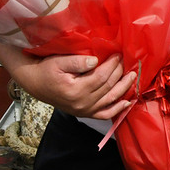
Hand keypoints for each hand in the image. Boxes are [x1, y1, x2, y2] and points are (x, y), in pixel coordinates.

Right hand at [5, 53, 134, 120]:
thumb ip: (77, 62)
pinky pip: (104, 115)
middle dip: (119, 73)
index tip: (118, 54)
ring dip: (123, 88)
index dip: (112, 65)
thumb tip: (95, 61)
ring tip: (132, 77)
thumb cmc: (47, 70)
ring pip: (110, 100)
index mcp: (75, 90)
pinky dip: (117, 110)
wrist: (36, 84)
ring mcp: (84, 110)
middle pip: (108, 88)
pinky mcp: (85, 113)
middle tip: (126, 61)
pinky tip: (127, 102)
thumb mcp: (58, 61)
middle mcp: (82, 104)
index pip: (101, 77)